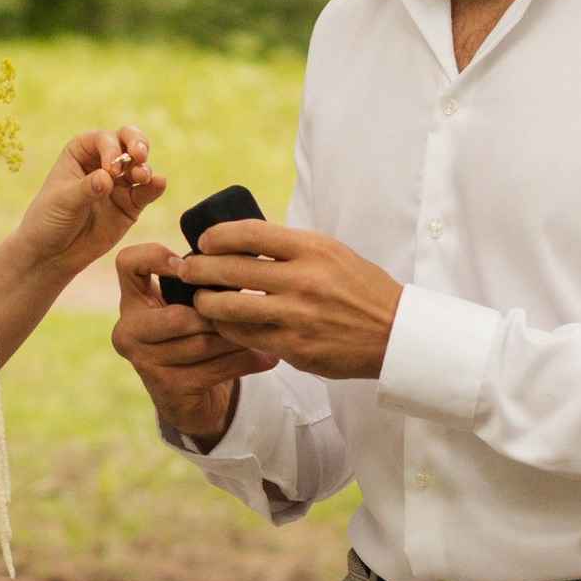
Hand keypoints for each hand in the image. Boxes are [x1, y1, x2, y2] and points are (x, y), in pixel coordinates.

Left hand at [7, 125, 166, 286]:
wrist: (53, 254)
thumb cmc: (49, 220)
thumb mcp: (62, 202)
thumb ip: (86, 189)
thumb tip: (108, 178)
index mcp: (81, 152)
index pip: (103, 139)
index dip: (111, 149)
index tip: (110, 170)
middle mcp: (102, 162)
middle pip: (127, 141)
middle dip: (137, 144)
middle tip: (139, 154)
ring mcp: (119, 183)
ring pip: (140, 166)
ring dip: (144, 168)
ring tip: (143, 177)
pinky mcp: (131, 205)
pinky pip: (146, 192)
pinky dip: (154, 187)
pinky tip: (159, 183)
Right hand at [111, 236, 277, 446]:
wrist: (190, 401)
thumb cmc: (197, 340)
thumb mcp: (192, 307)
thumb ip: (203, 284)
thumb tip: (245, 258)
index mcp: (133, 302)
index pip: (127, 263)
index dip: (155, 256)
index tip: (188, 264)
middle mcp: (128, 331)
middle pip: (177, 316)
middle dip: (218, 316)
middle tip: (250, 312)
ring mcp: (143, 362)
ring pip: (200, 344)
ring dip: (238, 338)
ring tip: (266, 331)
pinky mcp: (166, 388)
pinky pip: (214, 369)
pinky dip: (245, 361)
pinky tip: (268, 358)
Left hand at [152, 220, 403, 381]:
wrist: (395, 334)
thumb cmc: (360, 288)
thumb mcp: (332, 253)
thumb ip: (290, 247)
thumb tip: (241, 239)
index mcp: (313, 249)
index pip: (249, 233)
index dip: (216, 236)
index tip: (204, 242)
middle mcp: (303, 279)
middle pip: (230, 269)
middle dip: (198, 269)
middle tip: (186, 270)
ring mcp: (297, 316)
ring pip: (230, 306)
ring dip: (206, 302)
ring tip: (200, 299)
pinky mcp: (294, 347)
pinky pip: (245, 336)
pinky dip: (227, 328)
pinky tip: (222, 323)